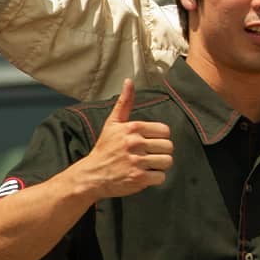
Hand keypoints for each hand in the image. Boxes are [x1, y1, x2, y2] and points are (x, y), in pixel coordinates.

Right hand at [77, 78, 173, 198]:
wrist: (91, 175)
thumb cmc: (105, 148)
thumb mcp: (113, 123)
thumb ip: (125, 102)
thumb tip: (129, 80)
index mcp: (132, 128)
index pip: (165, 131)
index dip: (159, 138)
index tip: (149, 142)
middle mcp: (135, 143)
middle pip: (169, 147)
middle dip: (161, 152)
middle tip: (148, 155)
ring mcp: (136, 161)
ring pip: (167, 161)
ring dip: (159, 166)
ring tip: (146, 165)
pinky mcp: (138, 178)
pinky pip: (161, 177)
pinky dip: (155, 178)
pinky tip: (143, 175)